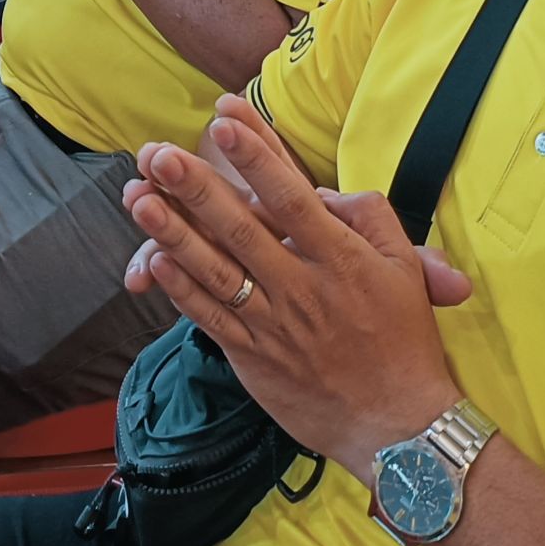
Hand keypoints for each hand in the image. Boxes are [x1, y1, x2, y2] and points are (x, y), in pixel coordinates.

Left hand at [121, 102, 467, 469]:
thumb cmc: (402, 340)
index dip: (257, 155)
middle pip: (241, 228)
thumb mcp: (405, 268)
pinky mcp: (252, 357)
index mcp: (340, 258)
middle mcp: (301, 287)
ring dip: (173, 233)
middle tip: (160, 153)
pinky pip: (209, 318)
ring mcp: (272, 324)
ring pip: (214, 271)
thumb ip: (368, 218)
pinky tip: (152, 260)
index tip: (225, 118)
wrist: (398, 426)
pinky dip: (180, 289)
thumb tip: (326, 191)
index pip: (292, 196)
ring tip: (139, 198)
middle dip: (197, 187)